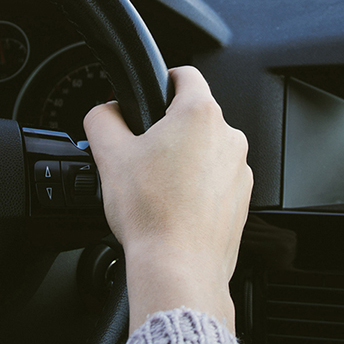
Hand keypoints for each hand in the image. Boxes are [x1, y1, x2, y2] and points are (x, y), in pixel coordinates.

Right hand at [84, 66, 252, 333]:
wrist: (178, 268)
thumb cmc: (152, 214)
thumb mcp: (109, 155)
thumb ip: (102, 118)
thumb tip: (105, 111)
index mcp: (199, 115)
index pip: (185, 75)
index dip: (162, 79)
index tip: (151, 92)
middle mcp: (229, 138)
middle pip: (194, 117)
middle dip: (167, 129)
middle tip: (140, 153)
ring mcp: (240, 171)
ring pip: (206, 151)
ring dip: (184, 160)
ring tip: (156, 187)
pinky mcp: (242, 200)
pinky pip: (216, 181)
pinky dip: (197, 188)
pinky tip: (173, 207)